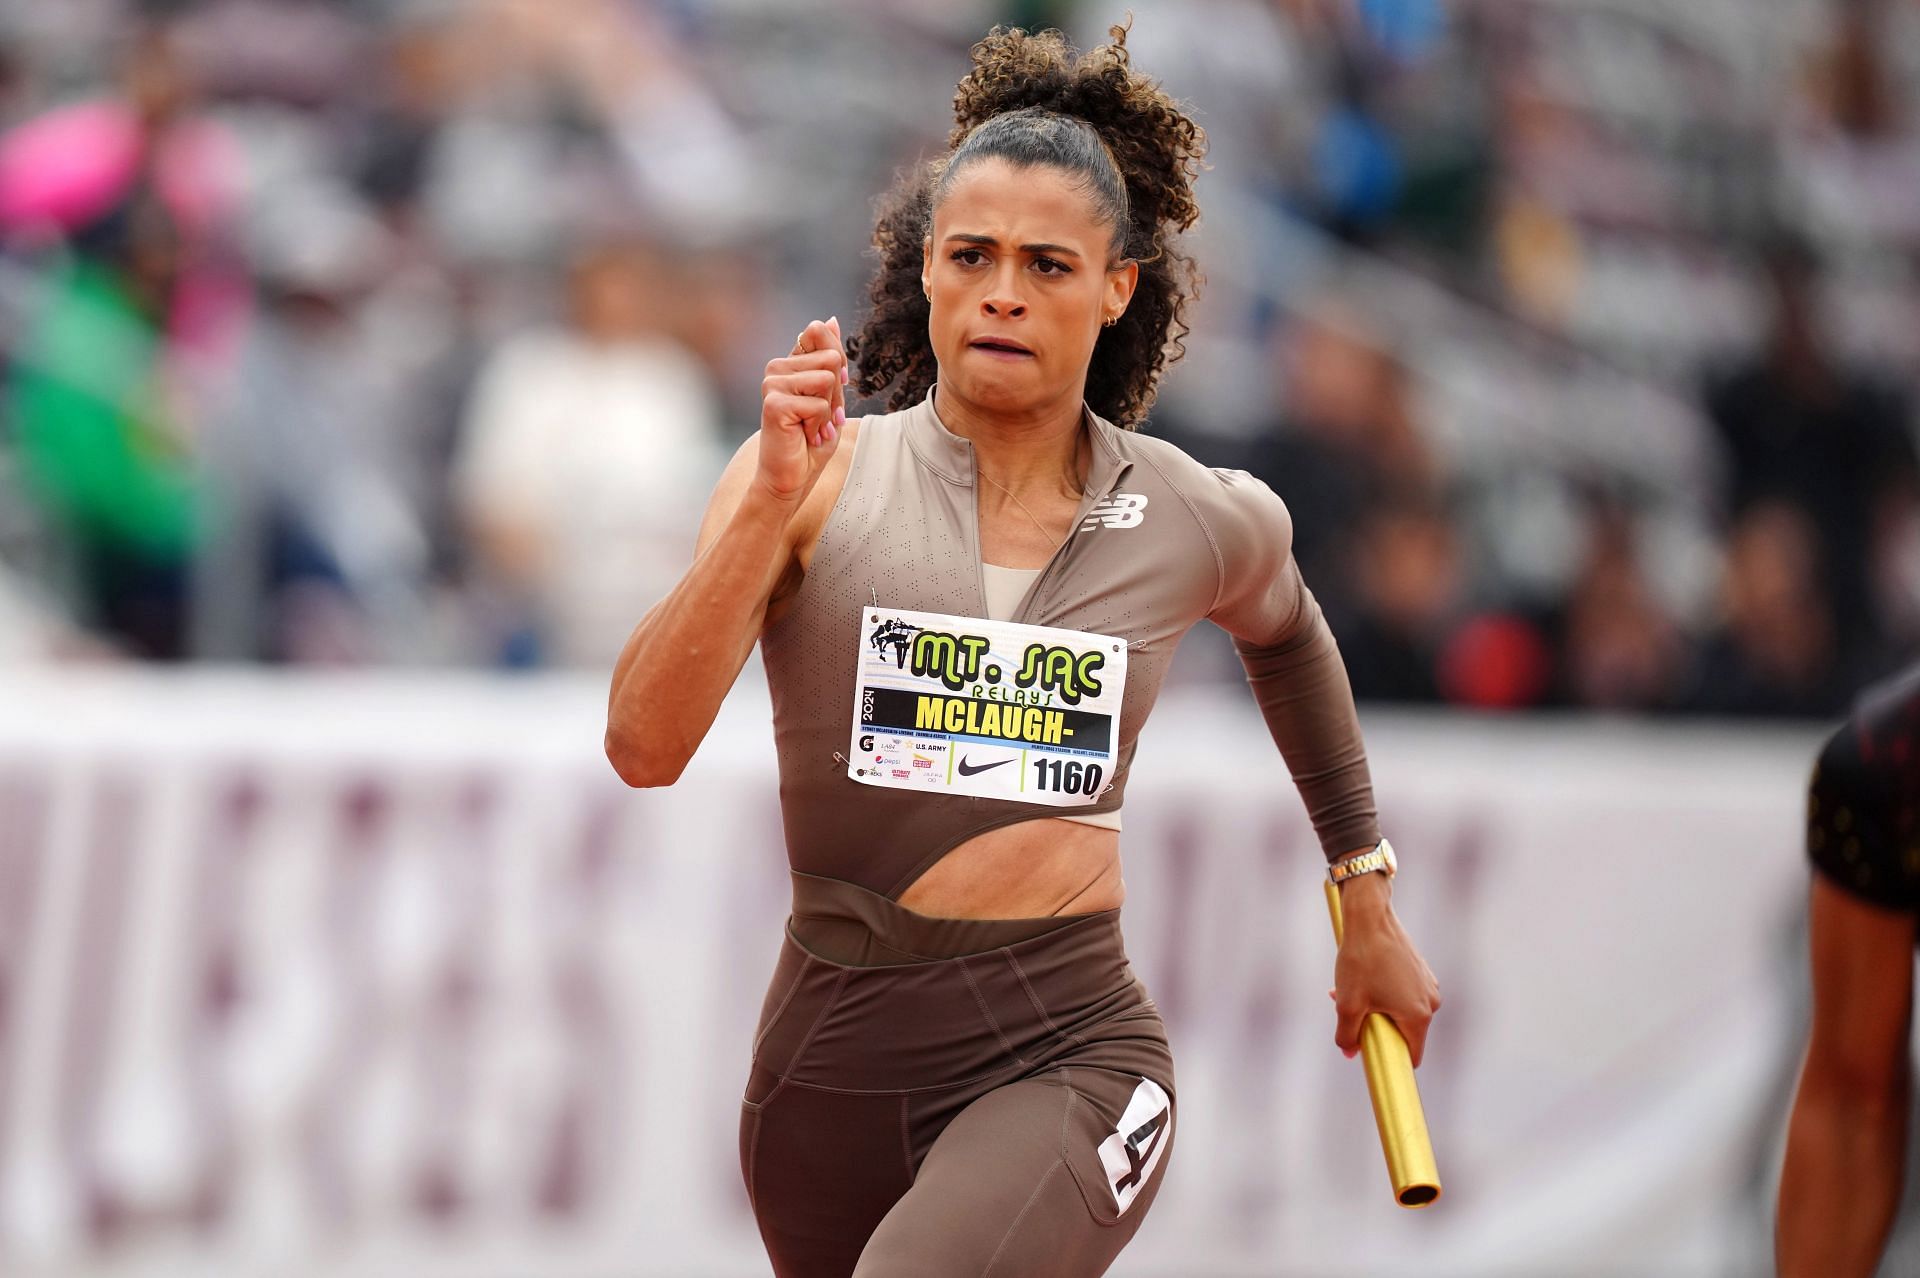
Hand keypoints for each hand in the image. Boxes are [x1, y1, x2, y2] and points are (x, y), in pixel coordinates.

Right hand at [758, 316, 849, 502]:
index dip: (837, 366)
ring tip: (810, 427)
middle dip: (836, 394)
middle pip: (832, 359)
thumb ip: (830, 359)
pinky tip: (803, 435)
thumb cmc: (811, 441)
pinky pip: (819, 403)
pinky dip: (820, 425)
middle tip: (819, 418)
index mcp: (790, 362)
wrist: (792, 478)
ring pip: (827, 379)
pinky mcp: (773, 402)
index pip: (821, 334)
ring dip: (828, 411)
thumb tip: (829, 318)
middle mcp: (777, 367)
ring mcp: (772, 383)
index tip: (830, 395)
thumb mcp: (830, 395)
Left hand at [1329, 877, 1440, 1066]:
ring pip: (1399, 1009)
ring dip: (1374, 1007)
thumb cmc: (1361, 961)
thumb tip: (1350, 1053)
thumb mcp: (1347, 1004)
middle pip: (1402, 1031)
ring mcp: (1427, 984)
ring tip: (1347, 990)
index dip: (1389, 1058)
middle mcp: (1430, 1002)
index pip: (1411, 1054)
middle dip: (1375, 1026)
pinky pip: (1401, 991)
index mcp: (1419, 1016)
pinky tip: (1360, 977)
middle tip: (1349, 1011)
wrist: (1370, 917)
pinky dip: (1381, 991)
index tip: (1369, 1052)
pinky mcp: (1420, 970)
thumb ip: (1347, 1035)